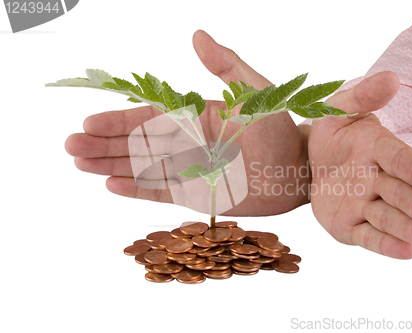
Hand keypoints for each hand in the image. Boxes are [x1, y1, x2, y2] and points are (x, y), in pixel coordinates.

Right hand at [65, 30, 309, 215]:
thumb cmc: (280, 129)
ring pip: (144, 168)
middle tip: (71, 147)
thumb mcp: (254, 91)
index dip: (119, 121)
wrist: (299, 170)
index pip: (150, 117)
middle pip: (138, 143)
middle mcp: (189, 144)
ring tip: (81, 164)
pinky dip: (138, 190)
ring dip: (112, 166)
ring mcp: (192, 171)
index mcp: (197, 118)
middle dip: (104, 145)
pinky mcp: (199, 196)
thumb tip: (197, 35)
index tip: (90, 123)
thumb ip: (226, 66)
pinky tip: (112, 185)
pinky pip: (163, 193)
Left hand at [307, 72, 411, 258]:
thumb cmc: (329, 136)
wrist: (307, 165)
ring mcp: (364, 205)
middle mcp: (375, 179)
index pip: (400, 159)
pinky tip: (408, 252)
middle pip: (401, 194)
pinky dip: (386, 245)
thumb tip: (390, 78)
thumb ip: (360, 97)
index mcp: (376, 149)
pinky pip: (368, 237)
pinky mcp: (350, 227)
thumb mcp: (336, 110)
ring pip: (390, 219)